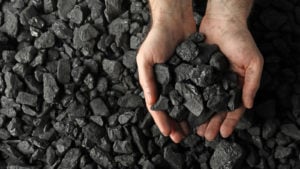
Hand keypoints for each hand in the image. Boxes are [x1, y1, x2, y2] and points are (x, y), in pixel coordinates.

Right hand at [136, 0, 195, 142]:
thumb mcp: (146, 59)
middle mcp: (168, 84)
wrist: (175, 20)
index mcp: (155, 83)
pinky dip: (200, 102)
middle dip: (176, 124)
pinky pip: (197, 91)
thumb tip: (151, 103)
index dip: (162, 121)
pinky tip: (205, 112)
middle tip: (183, 138)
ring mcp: (182, 80)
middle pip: (172, 109)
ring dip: (188, 118)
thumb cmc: (156, 39)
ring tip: (194, 130)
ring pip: (186, 103)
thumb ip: (147, 80)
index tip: (169, 134)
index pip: (157, 107)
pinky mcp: (195, 73)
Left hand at [197, 1, 263, 140]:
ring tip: (195, 129)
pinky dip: (189, 101)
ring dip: (200, 117)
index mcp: (236, 85)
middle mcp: (221, 85)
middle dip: (212, 123)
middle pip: (216, 109)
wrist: (222, 21)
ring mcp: (208, 80)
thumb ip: (252, 84)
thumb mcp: (253, 62)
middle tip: (206, 136)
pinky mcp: (195, 72)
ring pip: (203, 102)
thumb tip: (248, 106)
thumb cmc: (241, 40)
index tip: (223, 133)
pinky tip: (184, 111)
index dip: (230, 121)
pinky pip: (192, 89)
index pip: (233, 108)